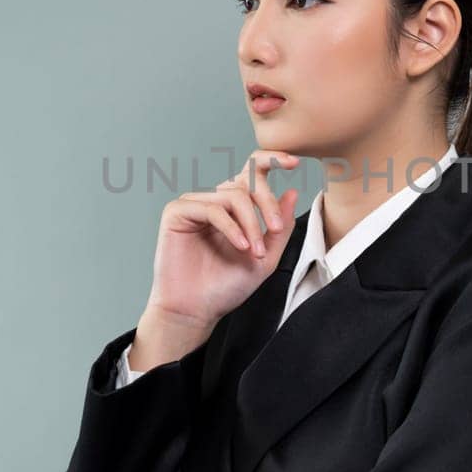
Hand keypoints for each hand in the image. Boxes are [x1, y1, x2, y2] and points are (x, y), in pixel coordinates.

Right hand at [144, 149, 300, 327]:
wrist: (197, 311)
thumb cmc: (226, 287)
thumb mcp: (265, 258)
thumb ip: (279, 227)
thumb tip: (292, 192)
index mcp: (233, 207)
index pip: (251, 173)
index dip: (271, 160)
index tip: (294, 163)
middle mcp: (213, 201)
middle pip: (246, 182)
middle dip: (266, 204)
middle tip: (276, 230)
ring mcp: (194, 204)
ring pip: (232, 196)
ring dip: (250, 223)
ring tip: (255, 251)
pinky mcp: (177, 212)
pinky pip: (212, 208)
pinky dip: (230, 226)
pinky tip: (240, 245)